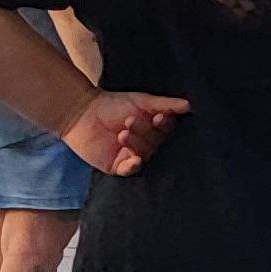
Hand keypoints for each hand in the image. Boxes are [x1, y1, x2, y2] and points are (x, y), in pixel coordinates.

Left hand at [55, 90, 189, 176]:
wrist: (81, 114)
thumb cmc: (111, 104)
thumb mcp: (140, 101)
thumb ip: (165, 104)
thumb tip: (189, 105)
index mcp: (153, 128)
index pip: (167, 130)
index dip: (164, 125)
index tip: (158, 117)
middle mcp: (146, 143)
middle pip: (156, 142)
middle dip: (145, 132)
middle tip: (129, 121)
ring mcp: (132, 155)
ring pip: (145, 154)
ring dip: (136, 144)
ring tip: (122, 133)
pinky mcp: (117, 166)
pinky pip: (131, 170)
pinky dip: (134, 166)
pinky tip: (134, 159)